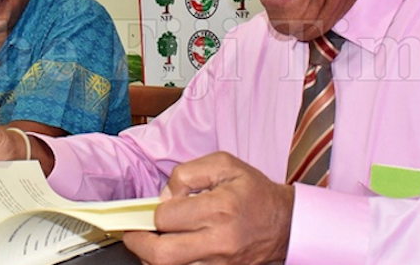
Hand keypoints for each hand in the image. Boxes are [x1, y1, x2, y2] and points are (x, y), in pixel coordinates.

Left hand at [123, 152, 293, 264]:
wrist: (286, 223)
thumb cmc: (254, 192)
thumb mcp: (224, 164)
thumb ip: (189, 172)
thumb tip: (165, 196)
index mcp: (219, 208)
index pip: (167, 217)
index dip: (156, 211)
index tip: (160, 207)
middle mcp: (219, 241)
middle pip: (162, 255)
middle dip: (139, 244)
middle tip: (133, 234)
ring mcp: (221, 264)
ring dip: (153, 258)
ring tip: (151, 243)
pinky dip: (173, 264)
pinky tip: (171, 252)